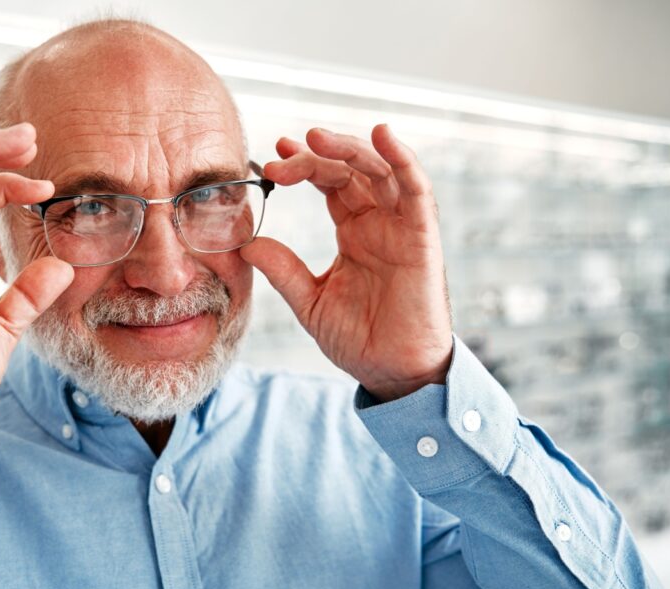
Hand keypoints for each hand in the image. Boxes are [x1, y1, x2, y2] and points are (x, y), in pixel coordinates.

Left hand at [240, 124, 451, 400]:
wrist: (393, 372)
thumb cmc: (360, 340)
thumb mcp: (310, 301)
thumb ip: (283, 270)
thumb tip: (247, 243)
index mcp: (354, 233)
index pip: (330, 184)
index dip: (304, 165)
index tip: (273, 159)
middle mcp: (379, 223)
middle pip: (350, 170)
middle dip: (316, 155)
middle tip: (282, 153)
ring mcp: (402, 228)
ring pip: (380, 170)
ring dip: (350, 148)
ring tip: (316, 137)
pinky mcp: (422, 238)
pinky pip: (417, 191)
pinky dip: (404, 160)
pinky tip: (383, 135)